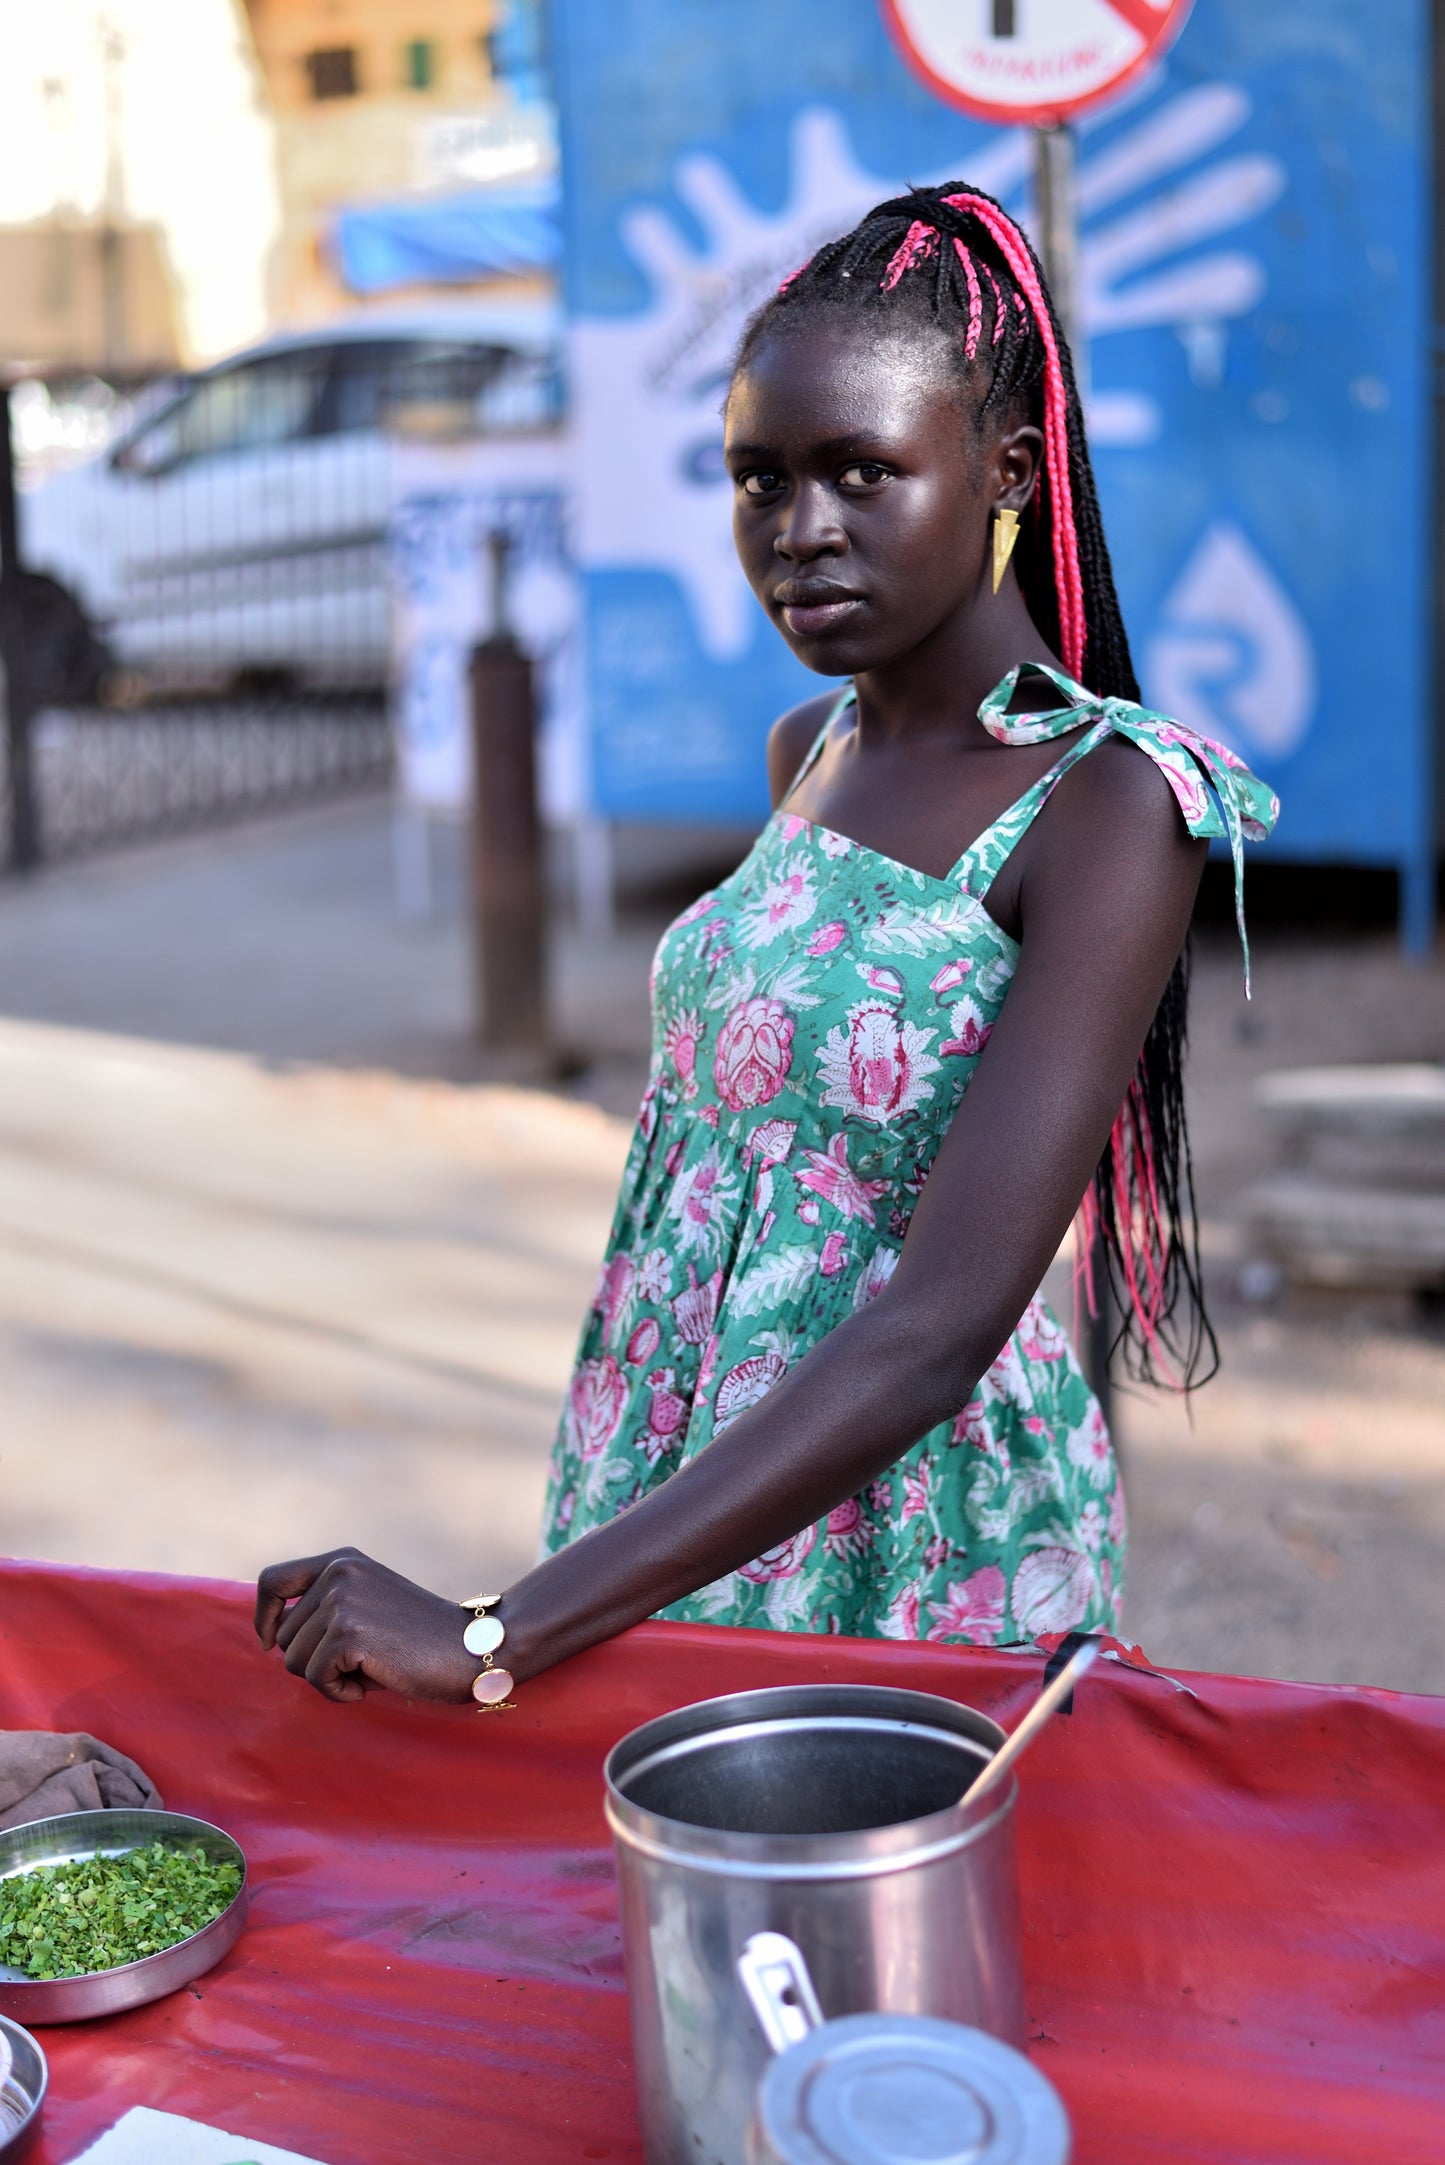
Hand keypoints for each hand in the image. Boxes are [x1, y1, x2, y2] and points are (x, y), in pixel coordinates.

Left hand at [254, 1548, 479, 1703]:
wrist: (470, 1647)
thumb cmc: (419, 1639)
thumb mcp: (368, 1605)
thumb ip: (326, 1608)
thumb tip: (273, 1634)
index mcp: (342, 1562)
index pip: (274, 1580)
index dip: (263, 1617)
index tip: (268, 1643)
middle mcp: (338, 1573)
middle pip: (283, 1636)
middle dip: (314, 1660)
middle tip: (361, 1661)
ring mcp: (342, 1602)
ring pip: (294, 1661)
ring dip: (328, 1677)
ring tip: (372, 1668)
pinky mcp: (349, 1634)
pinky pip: (316, 1679)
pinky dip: (340, 1693)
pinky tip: (374, 1683)